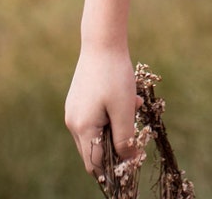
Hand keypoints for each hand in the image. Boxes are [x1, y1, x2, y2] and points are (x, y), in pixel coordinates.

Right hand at [65, 43, 141, 175]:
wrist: (102, 43)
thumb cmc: (115, 76)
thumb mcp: (124, 110)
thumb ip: (124, 139)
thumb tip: (127, 162)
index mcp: (83, 128)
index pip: (95, 164)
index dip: (115, 168)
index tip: (135, 160)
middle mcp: (73, 123)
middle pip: (95, 151)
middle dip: (118, 145)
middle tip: (138, 130)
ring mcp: (73, 112)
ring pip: (97, 133)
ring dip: (117, 127)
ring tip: (133, 106)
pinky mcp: (78, 101)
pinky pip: (95, 119)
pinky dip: (112, 115)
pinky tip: (127, 98)